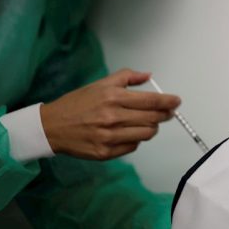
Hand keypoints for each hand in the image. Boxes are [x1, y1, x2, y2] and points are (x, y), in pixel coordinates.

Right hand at [40, 69, 180, 159]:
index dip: (168, 102)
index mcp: (113, 98)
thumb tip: (148, 75)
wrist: (51, 126)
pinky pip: (132, 146)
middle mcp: (112, 118)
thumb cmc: (78, 103)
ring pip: (146, 134)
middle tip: (168, 112)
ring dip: (152, 128)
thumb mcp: (101, 84)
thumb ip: (127, 77)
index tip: (176, 101)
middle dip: (165, 115)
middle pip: (152, 119)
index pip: (151, 101)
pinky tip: (130, 132)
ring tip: (148, 122)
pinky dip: (136, 139)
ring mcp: (109, 137)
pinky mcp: (105, 153)